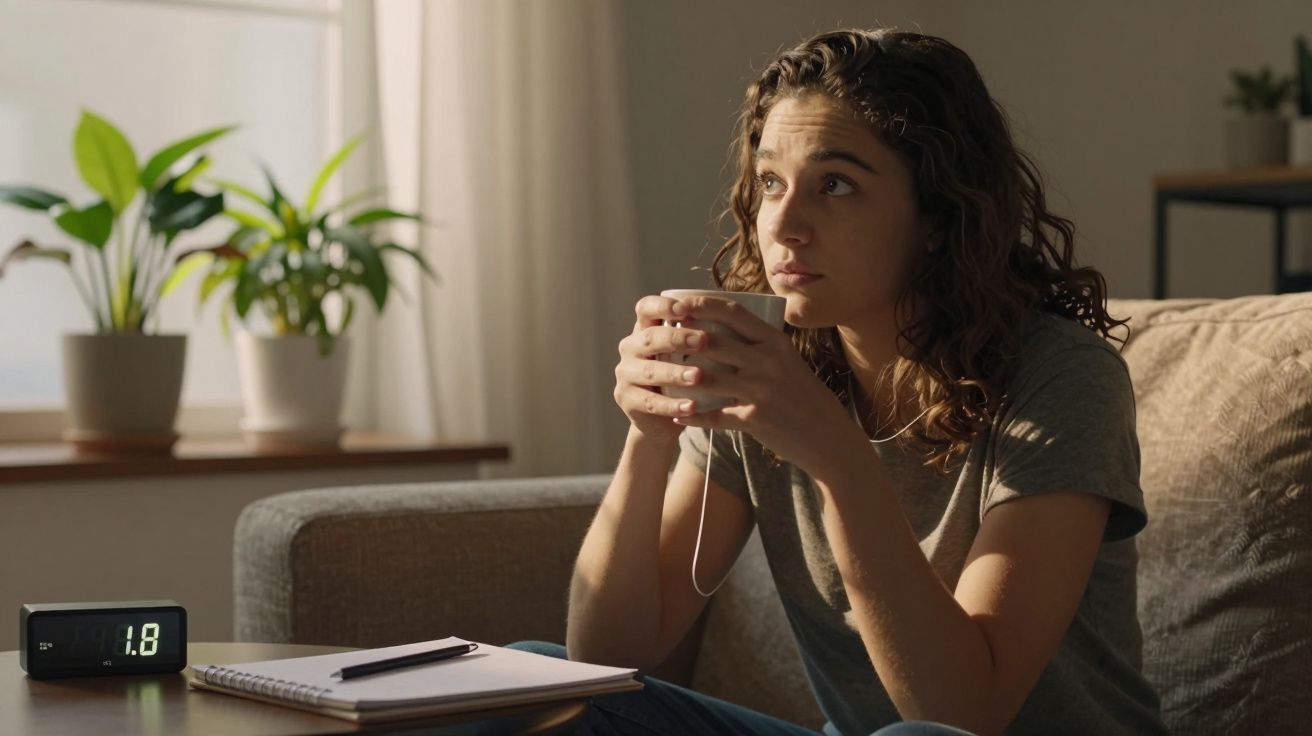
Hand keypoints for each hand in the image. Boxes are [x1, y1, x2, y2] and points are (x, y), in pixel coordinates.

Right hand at [613, 294, 711, 444]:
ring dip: (675, 373)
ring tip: (698, 377)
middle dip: (677, 338)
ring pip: (649, 371)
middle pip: (650, 338)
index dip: (662, 306)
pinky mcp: (627, 399)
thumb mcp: (687, 354)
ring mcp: (625, 374)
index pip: (646, 308)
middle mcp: (631, 347)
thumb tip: (734, 318)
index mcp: (645, 329)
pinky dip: (672, 405)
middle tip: (703, 341)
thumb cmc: (682, 377)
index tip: (684, 309)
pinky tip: (692, 406)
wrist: (664, 417)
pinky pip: (650, 402)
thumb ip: (699, 336)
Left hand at [669, 295, 854, 472]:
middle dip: (683, 336)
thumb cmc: (802, 396)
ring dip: (680, 377)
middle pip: (715, 341)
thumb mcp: (787, 363)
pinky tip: (677, 416)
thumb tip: (719, 330)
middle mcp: (769, 362)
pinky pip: (715, 416)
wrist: (828, 437)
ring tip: (662, 375)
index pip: (734, 313)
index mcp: (776, 343)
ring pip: (708, 377)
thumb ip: (759, 346)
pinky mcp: (756, 419)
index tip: (678, 301)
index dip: (702, 304)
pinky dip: (693, 417)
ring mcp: (762, 390)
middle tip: (660, 335)